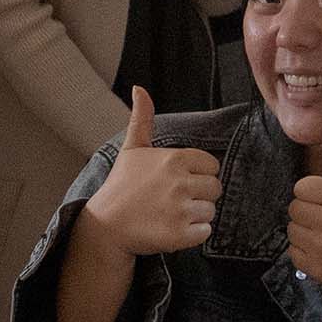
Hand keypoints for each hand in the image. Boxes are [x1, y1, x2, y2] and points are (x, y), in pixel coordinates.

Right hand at [83, 87, 221, 256]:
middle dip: (199, 195)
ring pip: (211, 211)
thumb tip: (138, 87)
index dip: (198, 175)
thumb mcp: (132, 149)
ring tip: (170, 215)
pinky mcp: (180, 234)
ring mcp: (180, 209)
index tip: (177, 181)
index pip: (212, 165)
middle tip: (174, 200)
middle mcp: (180, 182)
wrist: (105, 227)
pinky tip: (172, 229)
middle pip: (215, 188)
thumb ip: (142, 118)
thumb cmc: (121, 186)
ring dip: (195, 216)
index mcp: (174, 159)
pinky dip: (193, 235)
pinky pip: (205, 232)